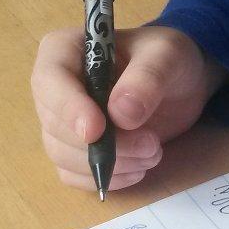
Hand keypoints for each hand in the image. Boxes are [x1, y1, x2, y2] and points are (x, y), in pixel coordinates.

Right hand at [30, 24, 227, 191]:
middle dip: (102, 144)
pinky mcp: (75, 149)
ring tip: (153, 152)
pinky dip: (107, 178)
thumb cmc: (167, 58)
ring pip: (63, 155)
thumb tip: (120, 114)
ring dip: (109, 165)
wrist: (179, 82)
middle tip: (150, 144)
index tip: (96, 131)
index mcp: (64, 50)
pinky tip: (139, 167)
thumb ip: (147, 78)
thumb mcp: (168, 55)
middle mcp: (54, 87)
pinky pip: (75, 174)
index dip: (68, 108)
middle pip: (55, 125)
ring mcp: (61, 121)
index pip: (49, 80)